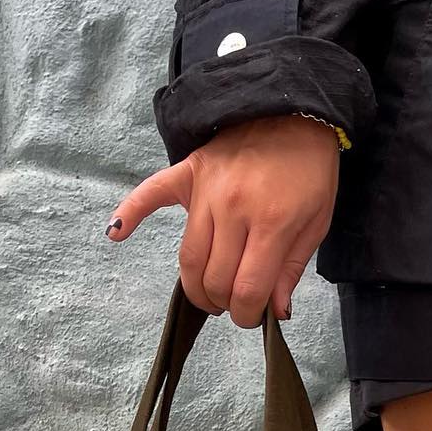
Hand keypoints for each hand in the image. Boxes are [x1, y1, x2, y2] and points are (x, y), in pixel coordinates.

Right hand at [107, 114, 341, 326]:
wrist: (294, 113)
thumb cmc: (310, 172)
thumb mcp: (315, 223)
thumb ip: (292, 270)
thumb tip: (275, 312)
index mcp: (271, 224)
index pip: (246, 289)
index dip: (246, 314)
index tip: (251, 317)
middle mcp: (233, 209)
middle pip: (214, 279)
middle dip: (224, 303)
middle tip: (234, 303)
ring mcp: (206, 190)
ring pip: (188, 257)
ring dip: (196, 286)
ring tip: (210, 292)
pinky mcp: (188, 172)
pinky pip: (151, 194)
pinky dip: (131, 212)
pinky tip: (115, 234)